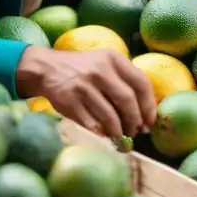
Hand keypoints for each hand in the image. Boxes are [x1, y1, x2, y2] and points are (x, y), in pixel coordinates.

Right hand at [16, 46, 156, 138]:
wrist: (47, 68)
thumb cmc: (83, 69)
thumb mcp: (104, 63)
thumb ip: (124, 80)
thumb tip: (145, 115)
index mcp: (113, 59)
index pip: (141, 83)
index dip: (149, 106)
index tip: (149, 122)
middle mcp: (99, 70)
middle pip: (127, 101)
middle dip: (135, 122)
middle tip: (135, 133)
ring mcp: (83, 86)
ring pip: (110, 116)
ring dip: (118, 132)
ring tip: (120, 138)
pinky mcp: (70, 101)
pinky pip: (92, 124)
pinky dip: (101, 132)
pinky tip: (103, 134)